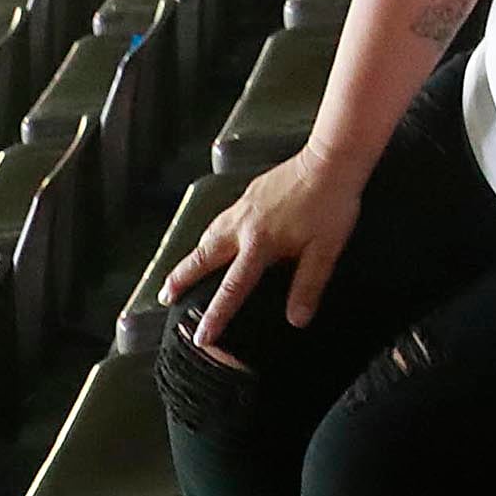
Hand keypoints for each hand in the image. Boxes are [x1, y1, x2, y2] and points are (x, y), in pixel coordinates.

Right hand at [165, 146, 366, 345]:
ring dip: (191, 255)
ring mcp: (244, 206)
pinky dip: (208, 233)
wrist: (331, 160)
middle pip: (202, 257)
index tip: (200, 335)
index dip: (216, 315)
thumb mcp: (325, 250)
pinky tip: (213, 235)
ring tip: (180, 271)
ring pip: (207, 235)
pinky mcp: (250, 193)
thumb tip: (297, 319)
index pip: (232, 287)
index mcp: (260, 243)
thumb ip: (308, 285)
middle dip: (181, 279)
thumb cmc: (331, 203)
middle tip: (164, 296)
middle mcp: (243, 225)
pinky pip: (220, 218)